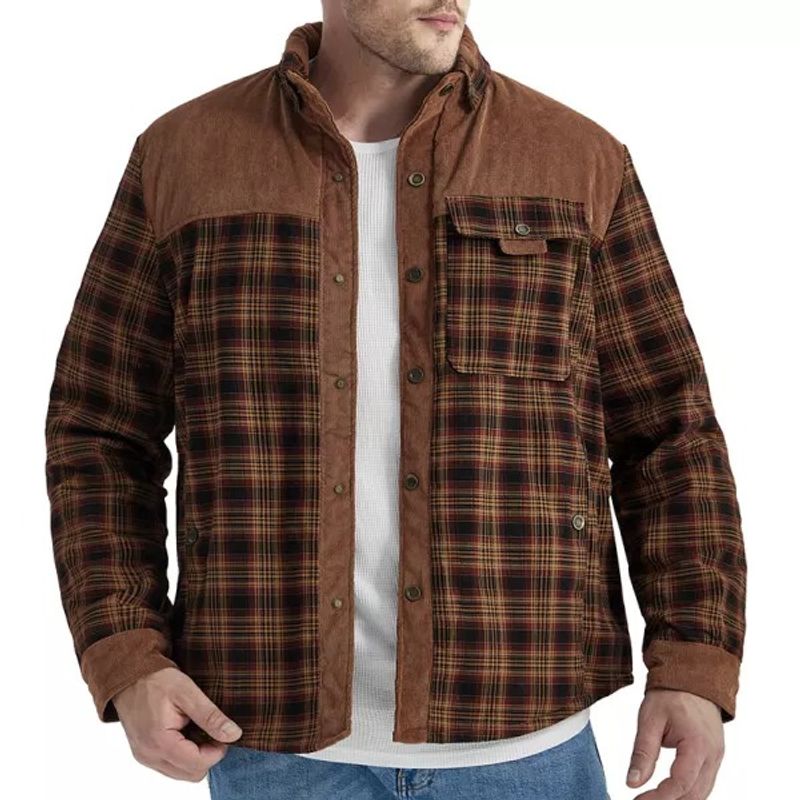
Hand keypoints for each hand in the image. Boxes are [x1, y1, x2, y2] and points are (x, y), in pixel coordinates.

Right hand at [111, 666, 242, 780]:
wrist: (129, 676)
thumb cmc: (157, 680)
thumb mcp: (188, 692)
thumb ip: (210, 716)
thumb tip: (234, 734)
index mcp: (160, 742)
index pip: (198, 765)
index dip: (217, 751)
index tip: (224, 732)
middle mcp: (149, 756)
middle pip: (190, 774)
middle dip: (207, 755)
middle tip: (212, 730)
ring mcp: (145, 757)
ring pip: (181, 772)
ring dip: (195, 756)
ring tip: (197, 729)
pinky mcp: (144, 753)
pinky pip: (170, 765)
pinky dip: (183, 754)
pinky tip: (186, 733)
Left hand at [626, 688, 724, 798]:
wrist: (692, 677)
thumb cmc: (670, 694)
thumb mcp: (649, 719)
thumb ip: (643, 753)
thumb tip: (632, 783)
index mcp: (698, 745)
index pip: (680, 784)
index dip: (659, 798)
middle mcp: (713, 756)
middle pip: (694, 795)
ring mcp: (716, 757)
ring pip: (701, 793)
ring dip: (678, 799)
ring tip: (652, 798)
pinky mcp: (714, 756)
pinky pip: (703, 783)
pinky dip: (686, 791)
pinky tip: (668, 792)